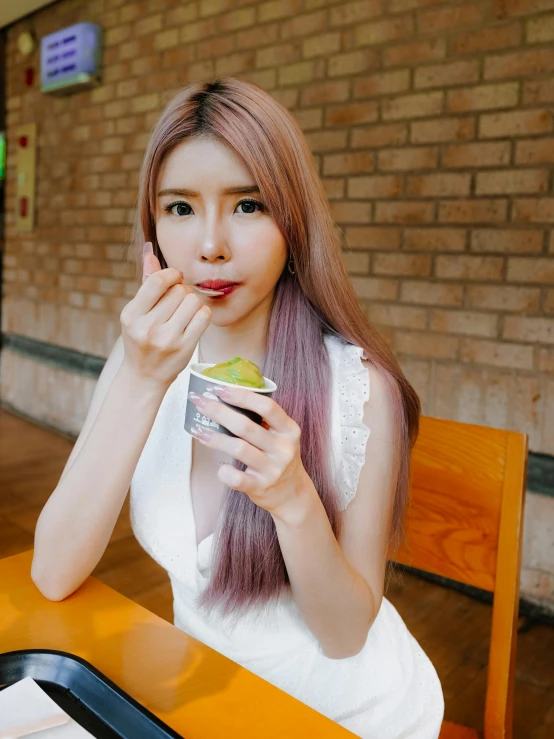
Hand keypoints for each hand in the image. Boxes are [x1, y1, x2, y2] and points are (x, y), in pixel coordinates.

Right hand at [119, 242, 211, 389]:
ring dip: (193, 303)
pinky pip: (204, 316)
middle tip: (178, 302)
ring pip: (193, 301)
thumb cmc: (141, 339)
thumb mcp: (136, 313)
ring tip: (185, 312)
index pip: (158, 281)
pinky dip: (202, 314)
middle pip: (179, 290)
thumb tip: (149, 251)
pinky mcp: (185, 348)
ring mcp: (167, 339)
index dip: (171, 274)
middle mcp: (148, 327)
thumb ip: (146, 282)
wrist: (144, 376)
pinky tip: (194, 320)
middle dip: (182, 291)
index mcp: (131, 315)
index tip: (174, 278)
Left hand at [188, 385, 313, 521]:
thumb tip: (226, 398)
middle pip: (246, 426)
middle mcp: (283, 449)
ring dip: (215, 438)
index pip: (267, 407)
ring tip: (199, 430)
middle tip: (201, 403)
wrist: (292, 493)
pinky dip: (223, 471)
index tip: (220, 389)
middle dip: (219, 412)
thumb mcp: (281, 436)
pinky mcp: (260, 487)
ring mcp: (272, 469)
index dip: (242, 396)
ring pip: (238, 449)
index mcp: (289, 430)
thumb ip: (263, 420)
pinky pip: (236, 478)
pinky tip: (219, 466)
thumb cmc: (279, 458)